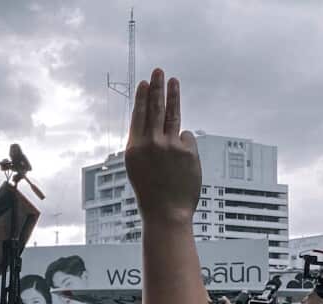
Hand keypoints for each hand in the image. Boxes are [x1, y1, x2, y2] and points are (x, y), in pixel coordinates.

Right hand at [124, 69, 199, 223]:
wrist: (166, 213)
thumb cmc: (151, 193)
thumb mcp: (138, 167)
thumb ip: (147, 145)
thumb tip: (163, 125)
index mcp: (134, 148)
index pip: (139, 115)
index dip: (143, 97)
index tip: (146, 82)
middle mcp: (150, 143)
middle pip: (155, 108)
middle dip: (157, 87)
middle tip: (159, 71)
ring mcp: (170, 145)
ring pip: (172, 114)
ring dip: (173, 95)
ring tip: (173, 80)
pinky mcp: (187, 150)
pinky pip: (186, 139)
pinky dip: (184, 147)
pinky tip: (180, 163)